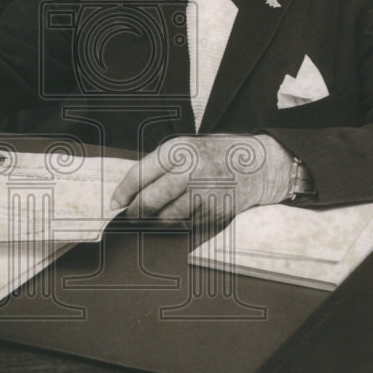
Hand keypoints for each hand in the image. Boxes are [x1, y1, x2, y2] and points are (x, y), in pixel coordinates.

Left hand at [110, 134, 295, 228]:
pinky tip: (182, 214)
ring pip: (166, 218)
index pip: (139, 175)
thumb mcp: (187, 148)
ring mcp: (203, 194)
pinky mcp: (213, 213)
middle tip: (131, 216)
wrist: (257, 165)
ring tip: (155, 216)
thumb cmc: (215, 155)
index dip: (123, 193)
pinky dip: (178, 224)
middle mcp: (190, 171)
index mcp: (179, 150)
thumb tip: (129, 192)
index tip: (114, 203)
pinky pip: (185, 225)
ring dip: (156, 221)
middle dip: (135, 212)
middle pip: (149, 201)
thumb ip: (160, 166)